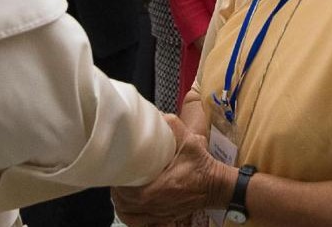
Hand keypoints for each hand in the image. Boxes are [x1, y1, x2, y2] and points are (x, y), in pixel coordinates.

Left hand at [113, 115, 231, 223]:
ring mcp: (158, 213)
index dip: (118, 181)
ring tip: (120, 187)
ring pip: (128, 214)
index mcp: (162, 186)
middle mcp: (157, 203)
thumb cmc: (201, 165)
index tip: (116, 168)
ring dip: (120, 202)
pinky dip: (128, 215)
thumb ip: (172, 126)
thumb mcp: (190, 141)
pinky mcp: (161, 217)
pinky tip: (126, 204)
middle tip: (116, 173)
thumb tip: (156, 114)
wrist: (214, 185)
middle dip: (117, 189)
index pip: (128, 192)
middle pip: (124, 203)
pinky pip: (137, 222)